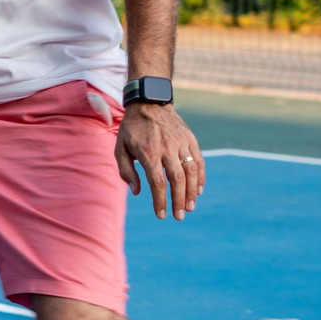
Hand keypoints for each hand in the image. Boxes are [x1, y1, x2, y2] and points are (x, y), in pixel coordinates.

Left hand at [114, 105, 204, 219]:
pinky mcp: (190, 139)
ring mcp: (181, 143)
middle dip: (179, 200)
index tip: (161, 215)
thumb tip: (137, 192)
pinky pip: (199, 160)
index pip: (157, 182)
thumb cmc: (132, 129)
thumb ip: (126, 171)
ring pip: (191, 171)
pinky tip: (198, 190)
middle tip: (179, 216)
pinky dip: (200, 177)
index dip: (160, 201)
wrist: (149, 103)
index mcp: (148, 152)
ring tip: (190, 207)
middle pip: (177, 179)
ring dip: (192, 192)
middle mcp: (167, 148)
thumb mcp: (120, 148)